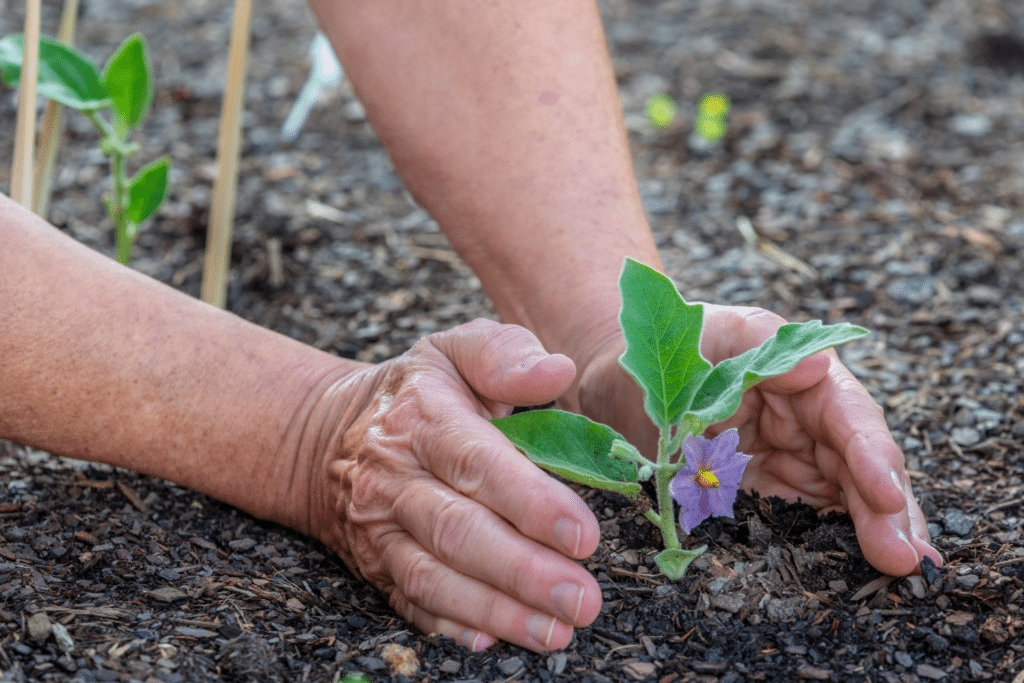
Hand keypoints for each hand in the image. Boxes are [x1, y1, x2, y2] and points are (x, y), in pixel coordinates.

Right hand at [304, 319, 601, 651]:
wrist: (325, 437)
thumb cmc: (416, 393)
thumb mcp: (454, 351)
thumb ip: (505, 354)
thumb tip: (556, 370)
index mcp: (423, 419)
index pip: (477, 462)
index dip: (531, 501)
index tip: (584, 534)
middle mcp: (396, 478)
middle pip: (458, 531)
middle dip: (524, 572)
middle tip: (583, 599)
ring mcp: (380, 529)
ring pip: (434, 577)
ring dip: (497, 610)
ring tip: (556, 631)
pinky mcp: (376, 566)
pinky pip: (410, 603)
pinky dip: (450, 626)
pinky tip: (492, 641)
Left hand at [570, 305, 942, 576]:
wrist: (615, 380)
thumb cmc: (658, 350)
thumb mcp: (701, 336)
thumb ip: (754, 347)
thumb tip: (820, 365)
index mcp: (798, 376)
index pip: (847, 416)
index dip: (871, 455)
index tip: (887, 494)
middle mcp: (804, 419)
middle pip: (858, 463)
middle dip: (887, 508)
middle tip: (908, 557)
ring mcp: (788, 457)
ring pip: (844, 495)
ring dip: (877, 531)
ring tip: (905, 568)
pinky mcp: (766, 491)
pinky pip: (806, 516)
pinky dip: (836, 542)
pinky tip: (861, 571)